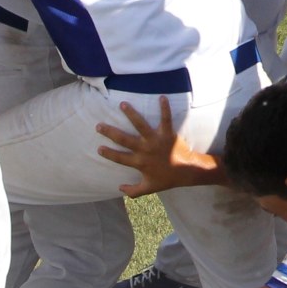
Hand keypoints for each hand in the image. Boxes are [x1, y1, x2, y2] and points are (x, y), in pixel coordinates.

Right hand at [96, 97, 216, 196]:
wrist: (187, 171)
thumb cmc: (168, 179)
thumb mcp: (149, 188)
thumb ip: (134, 191)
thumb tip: (119, 189)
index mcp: (140, 162)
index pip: (120, 158)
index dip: (109, 153)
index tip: (99, 148)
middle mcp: (145, 150)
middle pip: (124, 139)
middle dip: (110, 132)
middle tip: (99, 125)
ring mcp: (156, 140)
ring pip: (141, 125)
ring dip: (132, 114)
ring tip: (123, 104)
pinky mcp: (168, 134)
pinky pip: (166, 119)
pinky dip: (165, 108)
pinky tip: (162, 96)